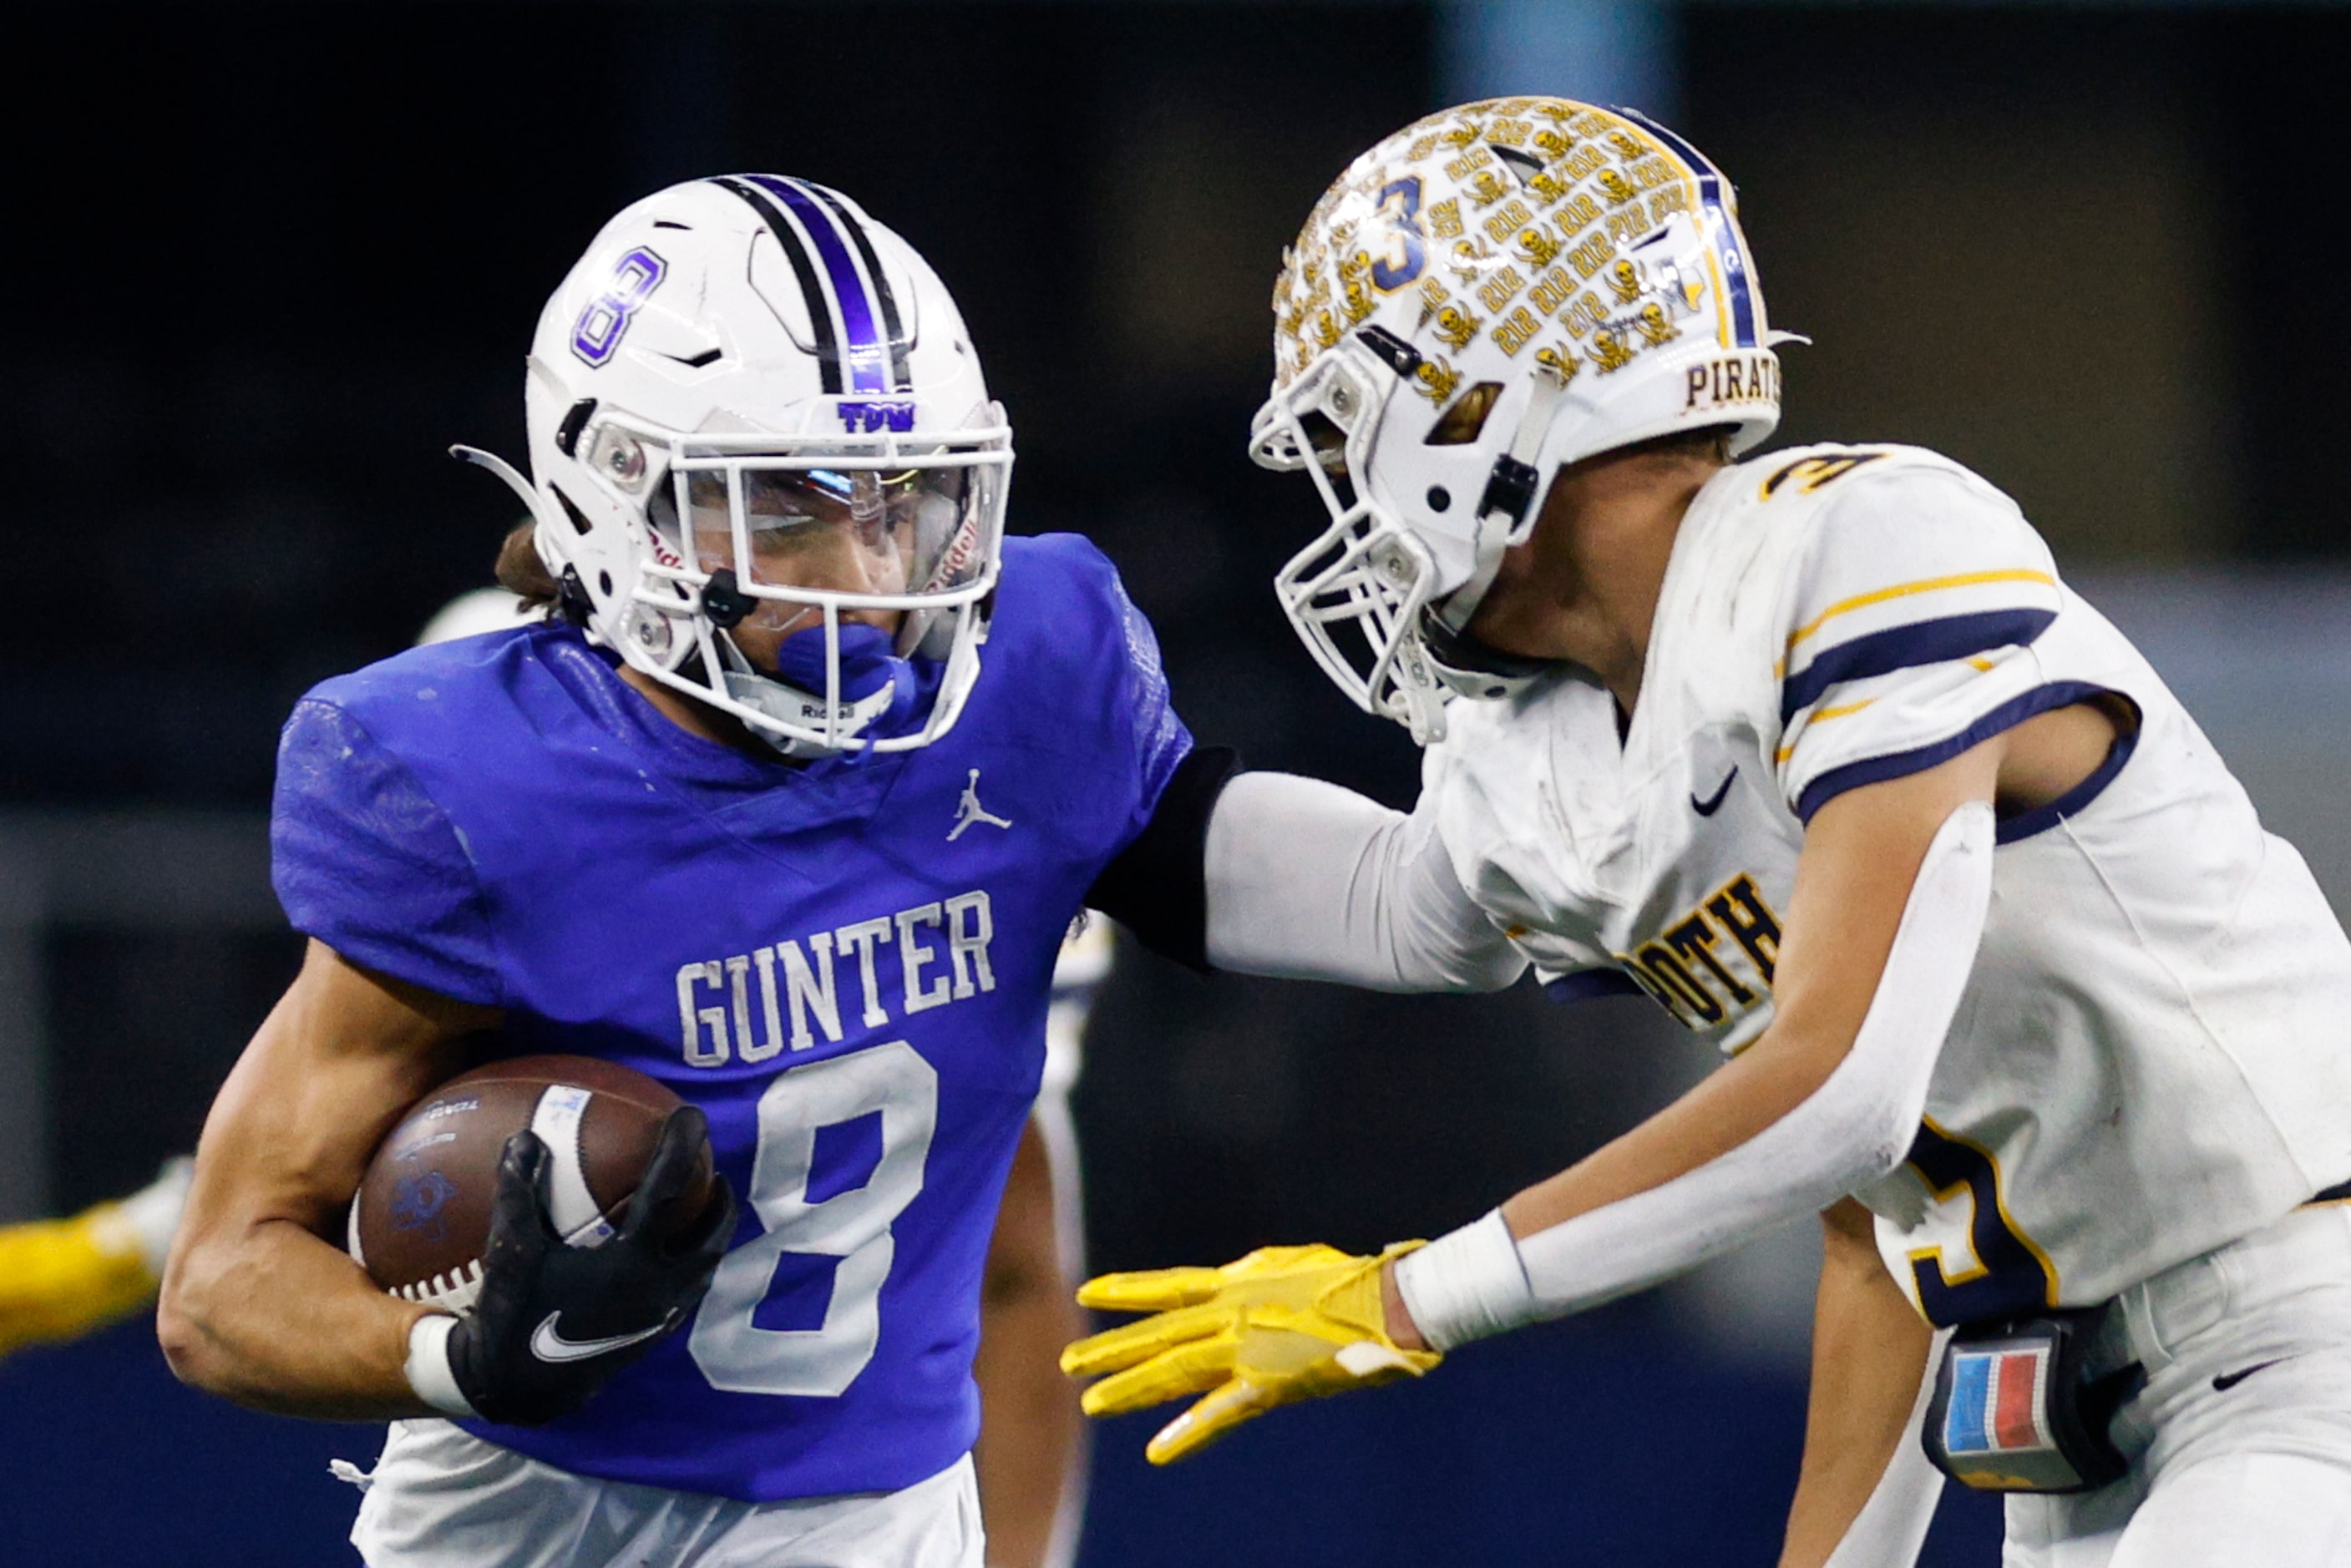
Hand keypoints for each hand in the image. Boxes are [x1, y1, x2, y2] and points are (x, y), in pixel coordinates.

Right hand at [445, 1108, 734, 1425]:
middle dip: (719, 1201)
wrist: (519, 1390)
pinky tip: (672, 1258)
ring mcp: (660, 1318)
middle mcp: (659, 1289)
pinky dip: (689, 1266)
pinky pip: (686, 1294)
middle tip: (715, 1171)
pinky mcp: (651, 1339)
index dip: (681, 1146)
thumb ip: (518, 1190)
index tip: (690, 1115)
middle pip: (710, 1235)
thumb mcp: (510, 1249)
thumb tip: (525, 1137)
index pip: (670, 1190)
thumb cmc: (512, 1317)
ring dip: (711, 1235)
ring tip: (706, 1210)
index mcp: (633, 1262)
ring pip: (704, 1269)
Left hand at [1059, 1241, 1440, 1463]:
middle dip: (1112, 1349)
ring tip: (1091, 1401)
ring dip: (1131, 1387)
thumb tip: (1230, 1275)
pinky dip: (1188, 1432)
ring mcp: (1248, 1347)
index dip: (1127, 1290)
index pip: (1169, 1286)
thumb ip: (1251, 1274)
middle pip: (1159, 1334)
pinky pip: (1221, 1413)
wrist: (1392, 1302)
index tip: (1088, 1292)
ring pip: (1175, 1369)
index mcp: (1238, 1282)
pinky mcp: (1270, 1383)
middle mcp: (1233, 1312)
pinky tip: (1157, 1451)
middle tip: (1070, 1363)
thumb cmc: (1354, 1280)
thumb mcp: (1289, 1264)